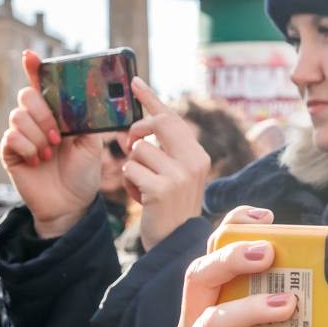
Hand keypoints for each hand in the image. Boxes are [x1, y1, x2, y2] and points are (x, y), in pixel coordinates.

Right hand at [0, 50, 101, 237]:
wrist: (72, 203)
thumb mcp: (92, 143)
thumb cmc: (83, 173)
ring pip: (18, 116)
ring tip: (50, 153)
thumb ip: (84, 119)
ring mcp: (21, 134)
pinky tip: (38, 160)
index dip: (34, 68)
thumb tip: (80, 97)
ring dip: (39, 135)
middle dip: (43, 114)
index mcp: (57, 113)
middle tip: (59, 136)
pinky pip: (12, 136)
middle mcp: (36, 119)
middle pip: (26, 95)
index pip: (41, 84)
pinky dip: (29, 147)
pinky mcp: (10, 150)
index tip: (30, 55)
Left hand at [123, 78, 210, 249]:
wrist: (175, 244)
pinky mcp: (161, 189)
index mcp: (198, 155)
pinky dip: (129, 184)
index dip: (151, 99)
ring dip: (132, 168)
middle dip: (137, 130)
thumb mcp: (177, 175)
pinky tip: (140, 198)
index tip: (135, 82)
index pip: (172, 118)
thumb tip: (144, 125)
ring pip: (138, 150)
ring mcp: (180, 175)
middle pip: (157, 125)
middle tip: (129, 144)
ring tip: (143, 187)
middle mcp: (194, 161)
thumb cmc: (170, 208)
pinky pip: (130, 170)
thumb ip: (167, 150)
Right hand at [169, 205, 323, 326]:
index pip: (212, 259)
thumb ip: (302, 319)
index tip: (265, 216)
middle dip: (232, 257)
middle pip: (198, 279)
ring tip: (290, 306)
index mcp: (213, 312)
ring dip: (252, 310)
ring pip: (210, 323)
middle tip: (270, 252)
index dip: (232, 231)